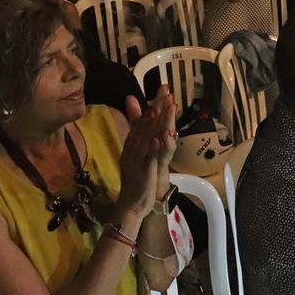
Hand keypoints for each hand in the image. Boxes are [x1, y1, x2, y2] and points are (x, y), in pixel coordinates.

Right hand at [115, 88, 179, 219]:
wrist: (130, 206)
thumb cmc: (135, 179)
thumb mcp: (137, 156)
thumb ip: (139, 140)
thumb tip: (142, 126)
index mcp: (133, 144)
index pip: (143, 120)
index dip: (154, 104)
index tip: (163, 89)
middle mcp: (133, 149)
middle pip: (145, 125)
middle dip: (156, 107)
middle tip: (165, 90)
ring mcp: (137, 161)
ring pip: (146, 139)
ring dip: (154, 124)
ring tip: (161, 108)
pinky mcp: (143, 174)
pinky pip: (148, 160)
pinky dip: (153, 149)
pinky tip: (158, 139)